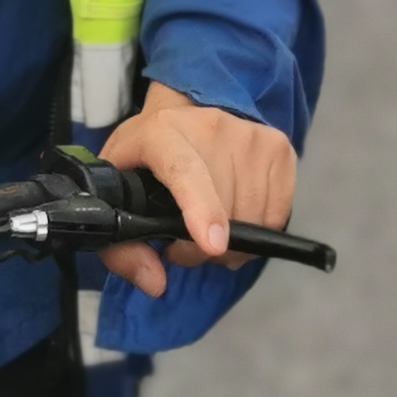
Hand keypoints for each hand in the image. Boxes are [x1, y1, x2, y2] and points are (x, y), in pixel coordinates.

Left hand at [94, 81, 296, 298]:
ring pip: (255, 216)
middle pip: (225, 208)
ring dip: (234, 243)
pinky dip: (260, 231)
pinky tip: (238, 222)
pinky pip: (278, 213)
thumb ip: (121, 246)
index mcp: (162, 133)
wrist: (185, 112)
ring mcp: (251, 135)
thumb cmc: (146, 158)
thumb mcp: (117, 194)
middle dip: (204, 248)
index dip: (202, 209)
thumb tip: (155, 283)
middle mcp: (212, 127)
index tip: (212, 246)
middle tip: (184, 244)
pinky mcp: (280, 147)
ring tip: (209, 231)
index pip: (186, 171)